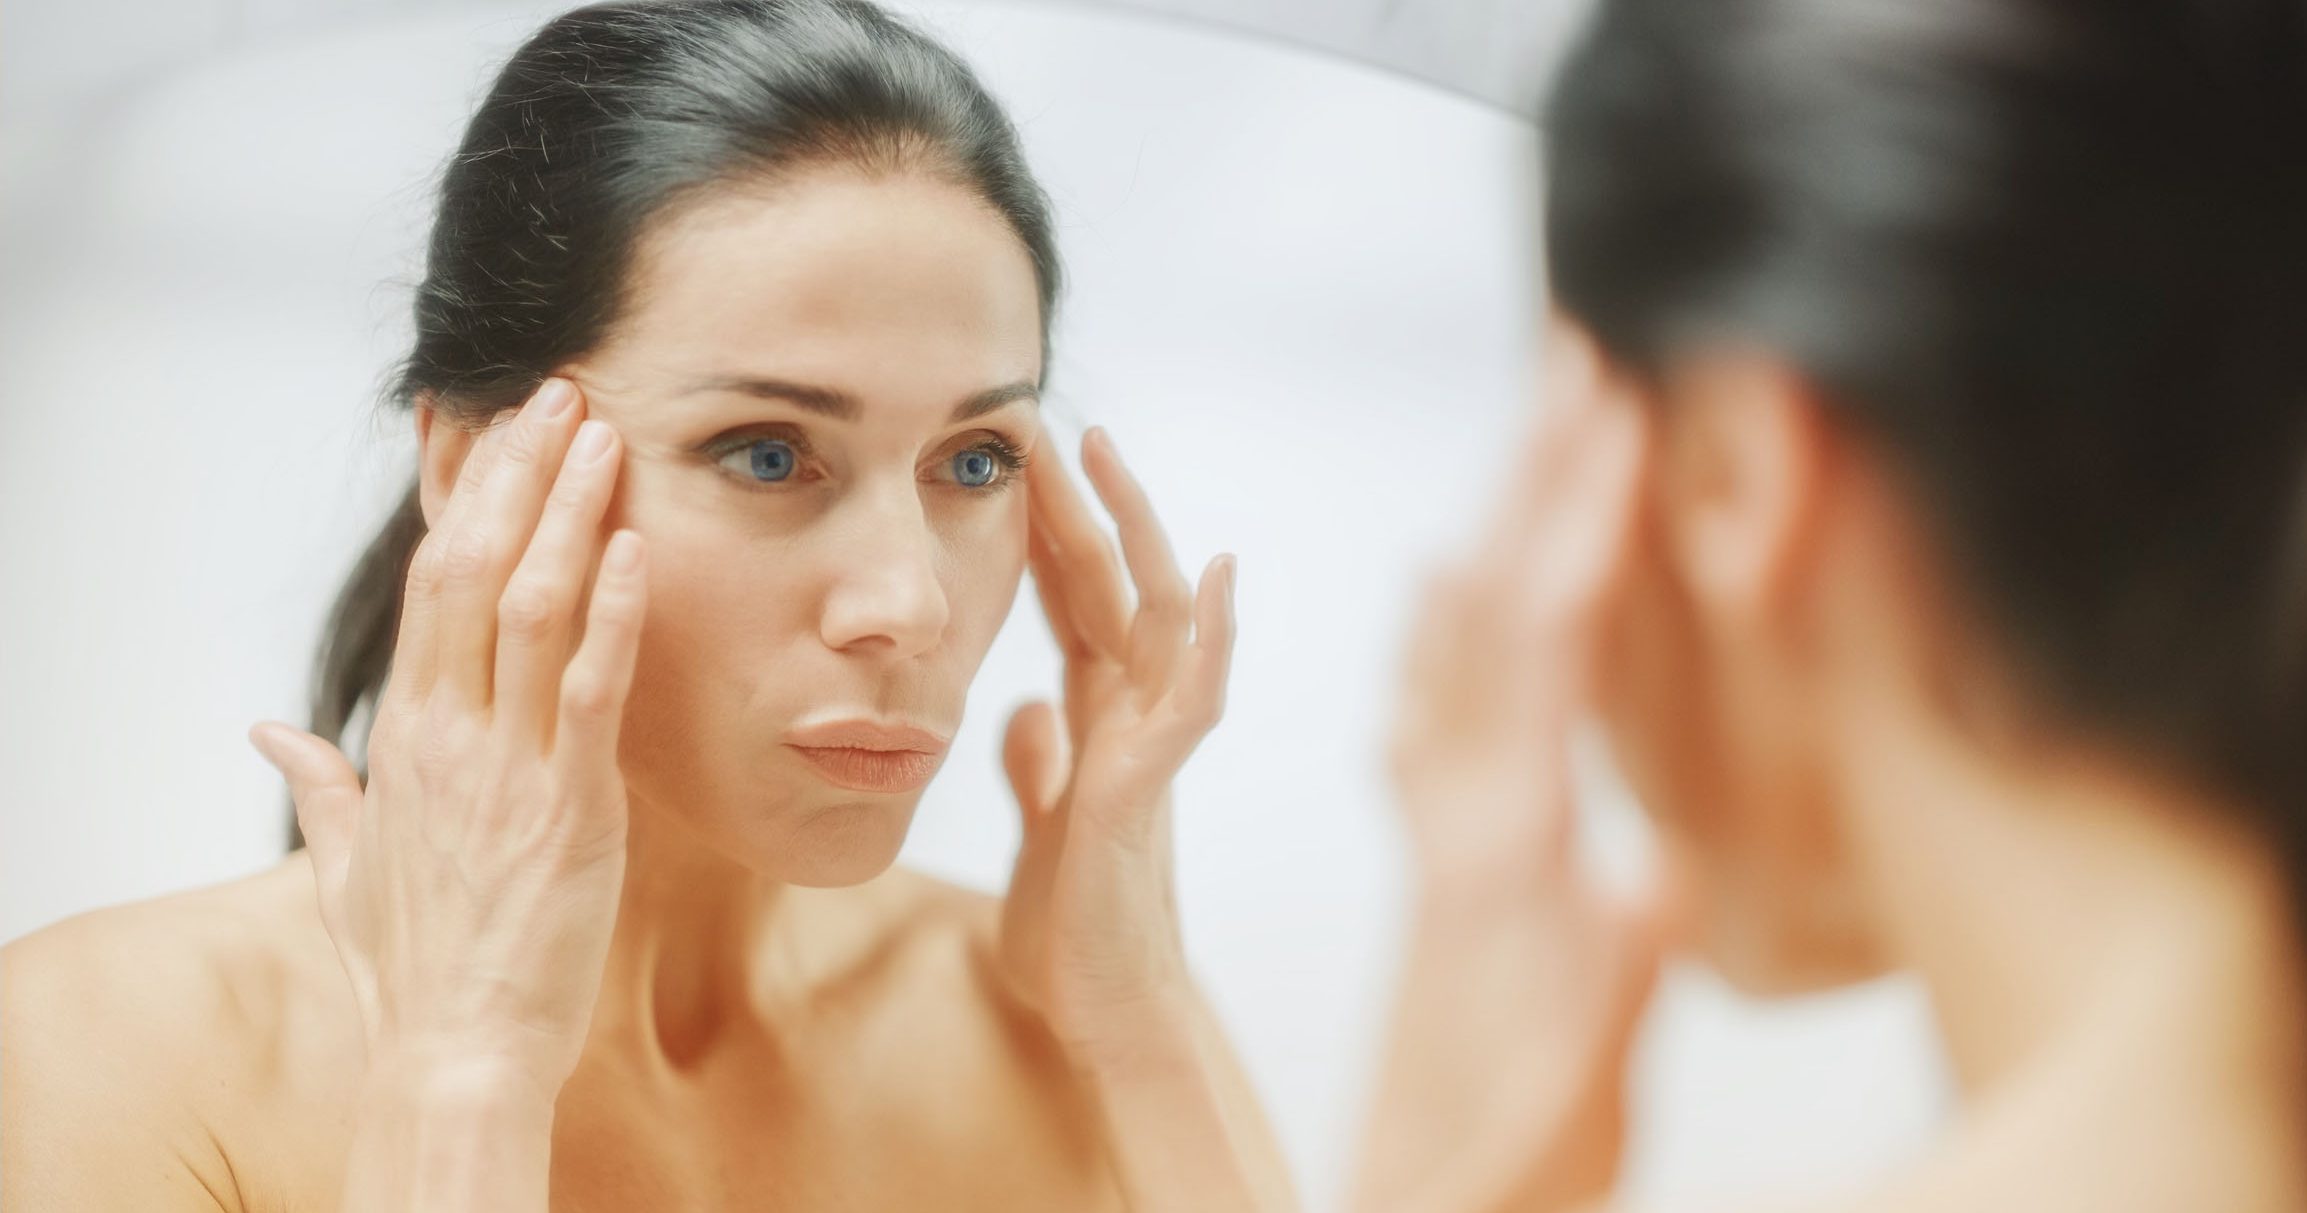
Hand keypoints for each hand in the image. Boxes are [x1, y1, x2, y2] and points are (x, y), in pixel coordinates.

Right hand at [248, 377, 645, 1099]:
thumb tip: (269, 734)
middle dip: (520, 475)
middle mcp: (450, 734)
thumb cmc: (412, 961)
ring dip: (571, 515)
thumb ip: (318, 784)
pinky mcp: (572, 807)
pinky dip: (616, 616)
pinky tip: (637, 550)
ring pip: (534, 610)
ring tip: (605, 436)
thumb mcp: (346, 863)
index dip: (465, 499)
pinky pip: (592, 692)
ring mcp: (509, 766)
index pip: (433, 585)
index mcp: (406, 735)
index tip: (494, 430)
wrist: (455, 1049)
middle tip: (563, 396)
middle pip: (477, 570)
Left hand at [997, 426, 1237, 1054]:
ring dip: (1137, 534)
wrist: (1106, 1010)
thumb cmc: (1076, 929)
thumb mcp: (1040, 827)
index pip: (1072, 604)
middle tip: (1051, 423)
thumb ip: (1039, 765)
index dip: (1047, 533)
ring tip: (1112, 457)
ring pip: (1156, 617)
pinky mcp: (1152, 784)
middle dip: (1084, 505)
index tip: (1016, 463)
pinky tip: (1216, 574)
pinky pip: (1192, 697)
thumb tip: (1024, 708)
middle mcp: (1131, 718)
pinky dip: (1209, 635)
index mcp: (1098, 722)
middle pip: (1112, 588)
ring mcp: (1150, 745)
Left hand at [1358, 328, 1672, 1212]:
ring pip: (1458, 647)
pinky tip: (1437, 584)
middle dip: (1540, 480)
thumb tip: (1655, 874)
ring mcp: (1445, 835)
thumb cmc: (1504, 1161)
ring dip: (1502, 524)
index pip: (1540, 654)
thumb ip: (1612, 976)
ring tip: (1536, 426)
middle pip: (1489, 614)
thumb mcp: (1578, 1085)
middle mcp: (1459, 821)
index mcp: (1499, 851)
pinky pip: (1436, 712)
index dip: (1580, 527)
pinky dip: (1447, 631)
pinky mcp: (1443, 861)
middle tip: (1576, 353)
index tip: (1612, 410)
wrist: (1411, 1211)